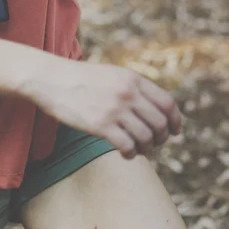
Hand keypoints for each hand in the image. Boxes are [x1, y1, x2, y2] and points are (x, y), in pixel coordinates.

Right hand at [18, 59, 181, 158]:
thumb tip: (154, 105)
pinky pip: (127, 146)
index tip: (175, 131)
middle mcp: (127, 93)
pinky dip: (131, 154)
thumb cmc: (80, 78)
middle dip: (161, 138)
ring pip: (146, 137)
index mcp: (133, 79)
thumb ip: (132, 86)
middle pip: (160, 123)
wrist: (52, 80)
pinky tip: (127, 154)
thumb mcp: (112, 73)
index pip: (167, 103)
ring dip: (146, 147)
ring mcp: (114, 109)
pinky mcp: (100, 125)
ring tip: (139, 149)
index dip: (176, 120)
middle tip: (155, 144)